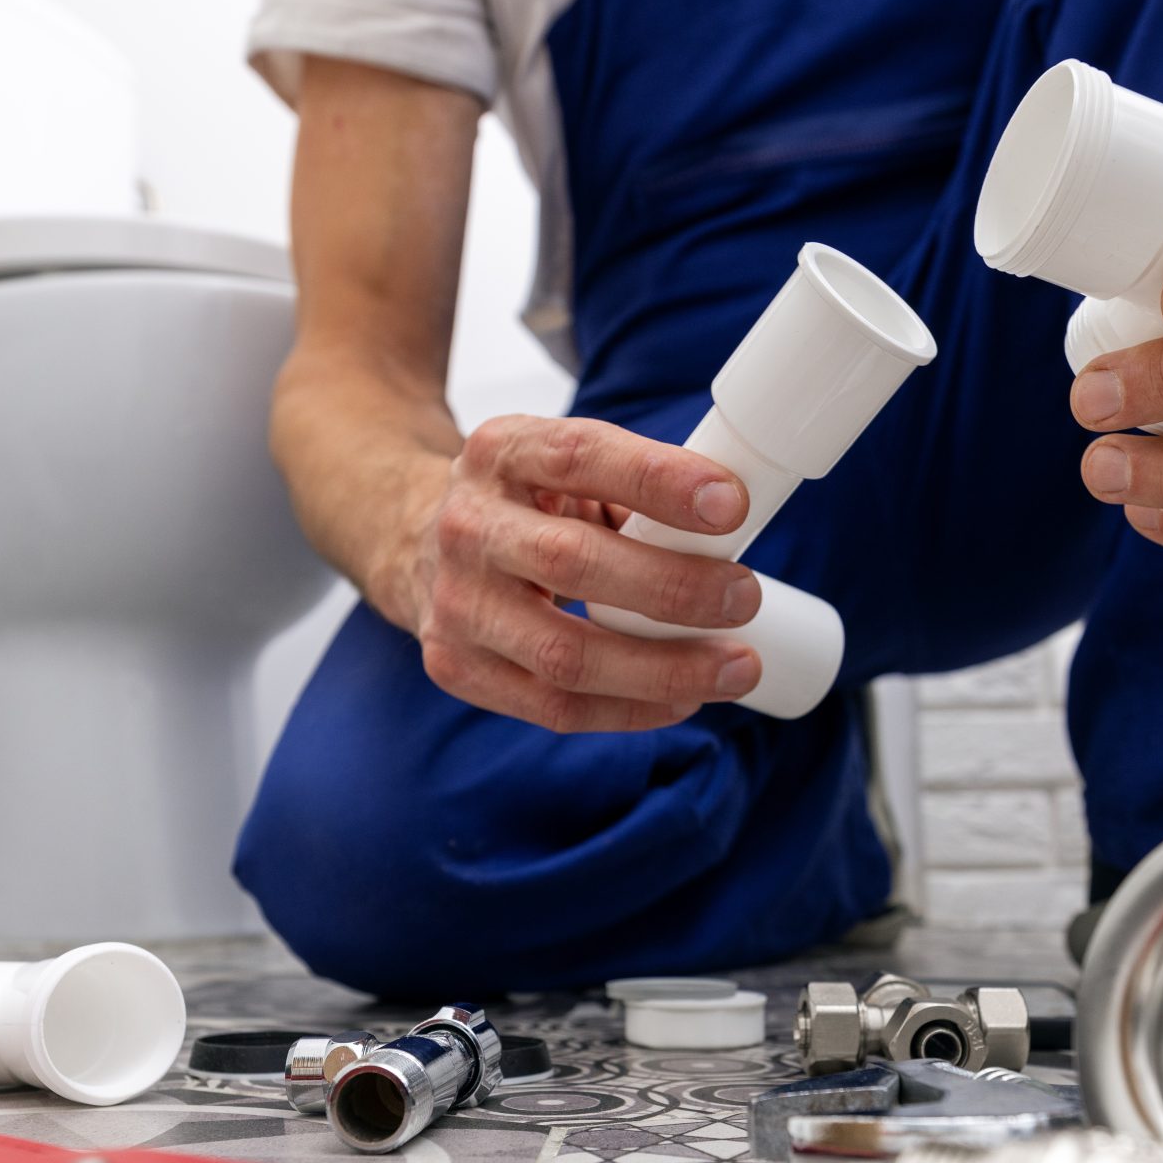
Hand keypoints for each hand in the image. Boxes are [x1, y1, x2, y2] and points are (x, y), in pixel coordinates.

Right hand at [397, 415, 763, 731]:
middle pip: (573, 564)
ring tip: (734, 668)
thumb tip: (732, 523)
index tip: (731, 506)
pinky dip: (629, 710)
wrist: (419, 542)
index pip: (579, 457)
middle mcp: (468, 526)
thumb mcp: (562, 464)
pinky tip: (683, 700)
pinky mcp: (456, 667)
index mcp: (502, 452)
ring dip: (663, 667)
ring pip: (565, 654)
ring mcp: (457, 604)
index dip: (658, 481)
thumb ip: (634, 483)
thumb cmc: (526, 502)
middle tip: (744, 597)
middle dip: (673, 589)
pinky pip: (554, 707)